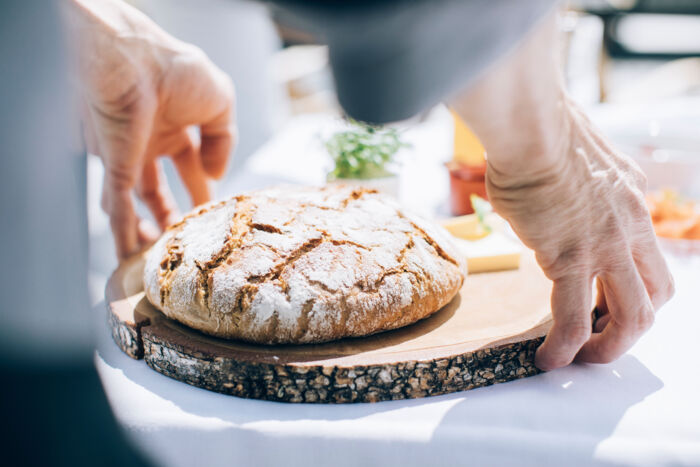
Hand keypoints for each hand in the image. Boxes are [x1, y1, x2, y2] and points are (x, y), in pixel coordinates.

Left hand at [66, 0, 235, 258]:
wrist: (131, 62)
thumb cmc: (176, 72)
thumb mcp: (221, 101)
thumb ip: (225, 139)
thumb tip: (216, 173)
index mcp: (175, 125)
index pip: (189, 163)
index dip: (200, 188)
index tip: (210, 213)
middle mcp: (148, 143)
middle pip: (157, 188)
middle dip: (169, 214)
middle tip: (182, 239)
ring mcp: (127, 158)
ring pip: (134, 203)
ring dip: (145, 230)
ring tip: (156, 256)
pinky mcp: (112, 169)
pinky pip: (117, 208)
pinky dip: (122, 233)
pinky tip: (129, 255)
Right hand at [452, 14, 673, 369]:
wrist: (530, 127)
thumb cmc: (540, 132)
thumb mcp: (576, 159)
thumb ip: (578, 186)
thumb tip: (554, 198)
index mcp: (632, 198)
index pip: (649, 256)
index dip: (633, 287)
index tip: (603, 300)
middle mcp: (631, 225)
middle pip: (658, 293)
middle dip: (633, 325)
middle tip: (603, 339)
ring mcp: (605, 243)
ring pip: (632, 316)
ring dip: (609, 347)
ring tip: (579, 360)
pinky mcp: (570, 257)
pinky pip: (574, 317)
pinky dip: (565, 346)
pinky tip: (548, 358)